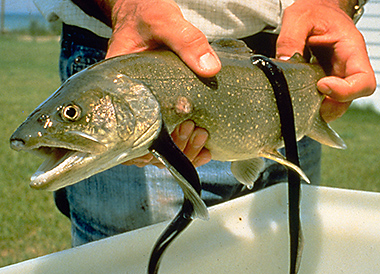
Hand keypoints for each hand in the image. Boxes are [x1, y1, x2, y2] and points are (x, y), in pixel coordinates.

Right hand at [103, 0, 218, 167]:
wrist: (142, 13)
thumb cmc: (145, 16)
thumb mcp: (164, 23)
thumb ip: (186, 41)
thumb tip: (210, 69)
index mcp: (120, 89)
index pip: (125, 135)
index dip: (148, 149)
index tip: (177, 136)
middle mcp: (129, 105)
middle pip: (144, 149)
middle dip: (174, 150)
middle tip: (196, 133)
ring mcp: (144, 108)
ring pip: (156, 148)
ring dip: (181, 151)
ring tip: (201, 136)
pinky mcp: (158, 107)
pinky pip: (167, 136)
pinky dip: (185, 146)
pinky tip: (203, 145)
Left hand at [276, 0, 375, 121]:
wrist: (314, 8)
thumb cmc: (313, 10)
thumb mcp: (298, 18)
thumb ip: (290, 40)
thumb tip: (283, 63)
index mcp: (350, 50)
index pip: (364, 81)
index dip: (346, 91)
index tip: (321, 85)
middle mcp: (347, 66)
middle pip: (349, 99)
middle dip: (328, 107)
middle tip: (305, 103)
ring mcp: (335, 75)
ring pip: (335, 103)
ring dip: (317, 108)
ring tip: (298, 101)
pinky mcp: (323, 79)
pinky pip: (322, 98)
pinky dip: (310, 103)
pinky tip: (295, 96)